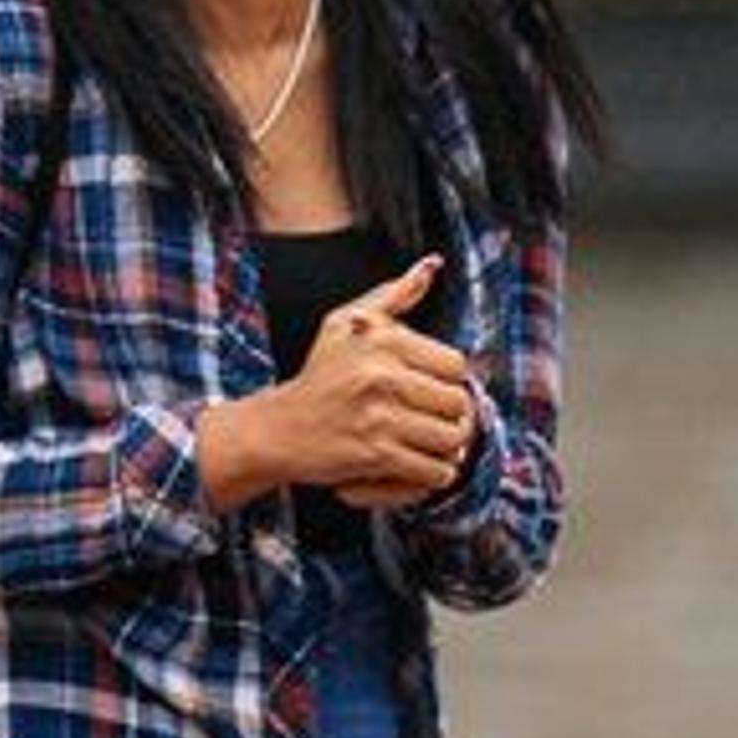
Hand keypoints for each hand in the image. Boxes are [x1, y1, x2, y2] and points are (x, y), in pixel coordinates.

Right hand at [286, 255, 475, 508]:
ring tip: (428, 442)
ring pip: (452, 438)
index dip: (448, 382)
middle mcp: (382, 376)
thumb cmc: (318, 375)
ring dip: (446, 447)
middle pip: (458, 403)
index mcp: (382, 341)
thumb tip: (433, 264)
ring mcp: (379, 417)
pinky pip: (434, 470)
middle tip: (432, 420)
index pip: (456, 365)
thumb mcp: (345, 323)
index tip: (429, 390)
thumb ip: (394, 294)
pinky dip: (432, 473)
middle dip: (451, 417)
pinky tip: (416, 463)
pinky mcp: (375, 454)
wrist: (278, 428)